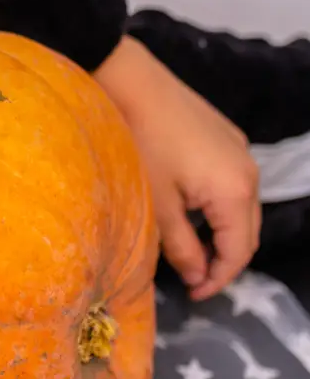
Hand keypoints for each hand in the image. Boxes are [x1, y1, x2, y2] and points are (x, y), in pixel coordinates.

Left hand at [95, 36, 260, 299]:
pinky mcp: (224, 135)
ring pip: (240, 207)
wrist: (130, 83)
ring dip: (220, 232)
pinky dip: (216, 205)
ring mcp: (238, 150)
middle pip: (247, 231)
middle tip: (192, 280)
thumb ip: (181, 247)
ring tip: (188, 250)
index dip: (220, 279)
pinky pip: (230, 182)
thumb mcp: (158, 205)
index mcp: (236, 192)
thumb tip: (197, 276)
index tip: (195, 295)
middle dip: (223, 260)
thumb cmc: (140, 143)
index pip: (240, 251)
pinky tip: (188, 211)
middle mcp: (247, 170)